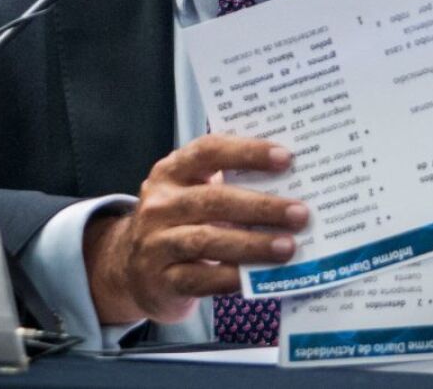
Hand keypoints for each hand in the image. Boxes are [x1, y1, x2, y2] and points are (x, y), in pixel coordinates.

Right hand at [82, 133, 307, 323]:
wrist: (133, 271)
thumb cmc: (179, 224)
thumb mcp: (192, 194)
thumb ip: (228, 184)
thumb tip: (290, 182)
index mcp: (171, 172)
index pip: (209, 151)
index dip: (247, 152)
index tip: (286, 158)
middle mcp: (159, 204)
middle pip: (213, 200)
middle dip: (261, 206)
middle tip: (299, 213)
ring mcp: (156, 243)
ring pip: (207, 240)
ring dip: (252, 244)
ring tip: (287, 246)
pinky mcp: (161, 281)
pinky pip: (201, 279)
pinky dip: (233, 277)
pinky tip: (260, 276)